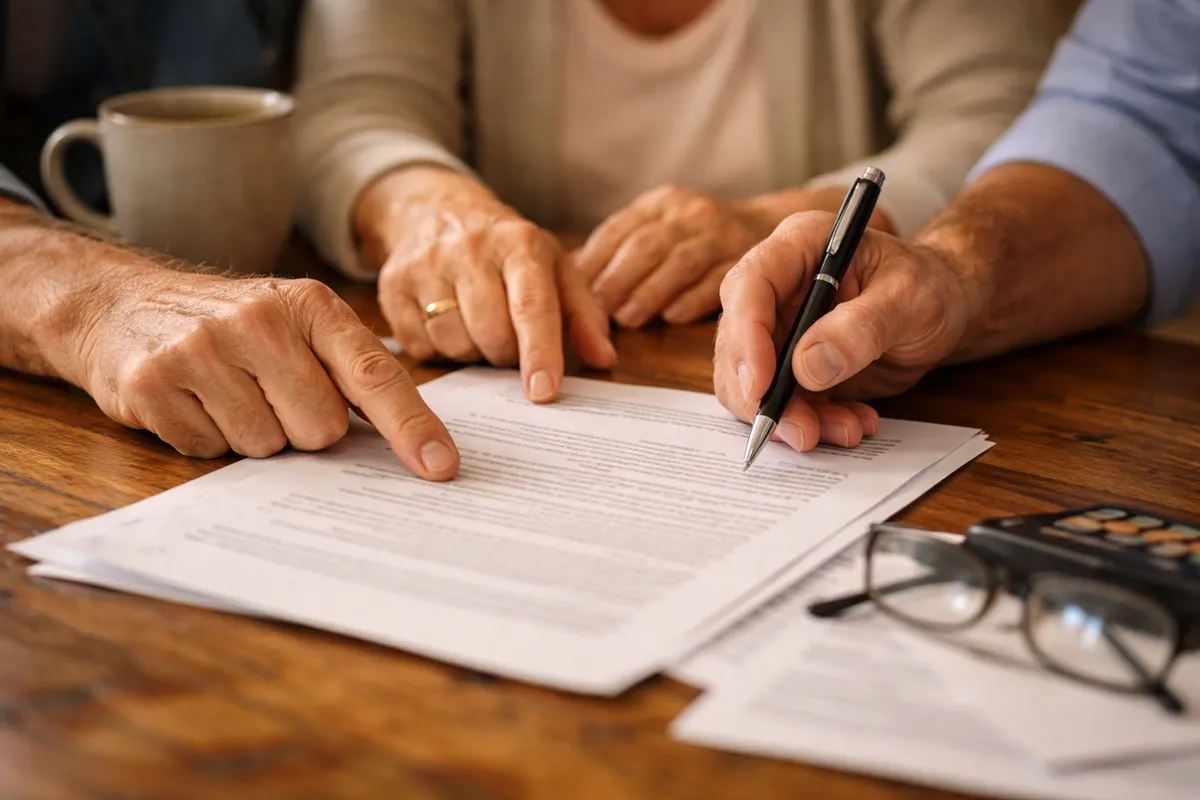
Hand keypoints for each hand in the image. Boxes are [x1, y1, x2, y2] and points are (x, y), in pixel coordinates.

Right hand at [57, 264, 459, 479]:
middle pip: (321, 429)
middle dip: (302, 428)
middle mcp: (259, 321)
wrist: (120, 302)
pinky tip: (192, 401)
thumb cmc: (230, 324)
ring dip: (252, 434)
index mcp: (309, 305)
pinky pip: (210, 451)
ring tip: (226, 393)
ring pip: (266, 446)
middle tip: (268, 393)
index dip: (411, 427)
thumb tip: (414, 442)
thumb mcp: (295, 324)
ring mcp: (203, 350)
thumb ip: (347, 370)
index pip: (373, 376)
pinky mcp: (154, 384)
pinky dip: (206, 437)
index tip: (441, 467)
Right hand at [359, 169, 614, 403]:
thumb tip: (604, 360)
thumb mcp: (555, 269)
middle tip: (509, 339)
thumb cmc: (509, 252)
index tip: (543, 392)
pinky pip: (420, 346)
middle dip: (506, 354)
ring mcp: (426, 264)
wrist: (439, 210)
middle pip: (492, 335)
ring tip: (477, 326)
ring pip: (455, 344)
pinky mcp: (392, 284)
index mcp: (520, 244)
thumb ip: (583, 315)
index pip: (531, 306)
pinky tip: (447, 323)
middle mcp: (471, 248)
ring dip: (472, 352)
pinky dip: (438, 348)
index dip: (539, 353)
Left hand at [575, 185, 768, 328]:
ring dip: (649, 293)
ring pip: (679, 263)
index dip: (595, 262)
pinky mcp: (746, 258)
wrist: (763, 226)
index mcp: (661, 203)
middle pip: (646, 246)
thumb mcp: (658, 227)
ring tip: (627, 320)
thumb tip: (569, 271)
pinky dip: (692, 299)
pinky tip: (672, 317)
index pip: (619, 229)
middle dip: (617, 280)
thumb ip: (620, 247)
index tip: (574, 291)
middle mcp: (690, 213)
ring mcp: (721, 234)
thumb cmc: (695, 237)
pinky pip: (717, 280)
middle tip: (596, 311)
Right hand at [714, 212, 984, 450]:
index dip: (745, 337)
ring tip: (845, 430)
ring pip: (750, 381)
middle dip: (762, 394)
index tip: (761, 385)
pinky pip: (780, 403)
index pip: (749, 285)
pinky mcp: (789, 365)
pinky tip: (852, 423)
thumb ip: (862, 327)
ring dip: (790, 416)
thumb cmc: (931, 286)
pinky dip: (810, 423)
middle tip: (802, 431)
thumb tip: (806, 366)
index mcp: (800, 246)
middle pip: (737, 341)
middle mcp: (778, 286)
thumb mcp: (911, 299)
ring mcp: (779, 327)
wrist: (946, 309)